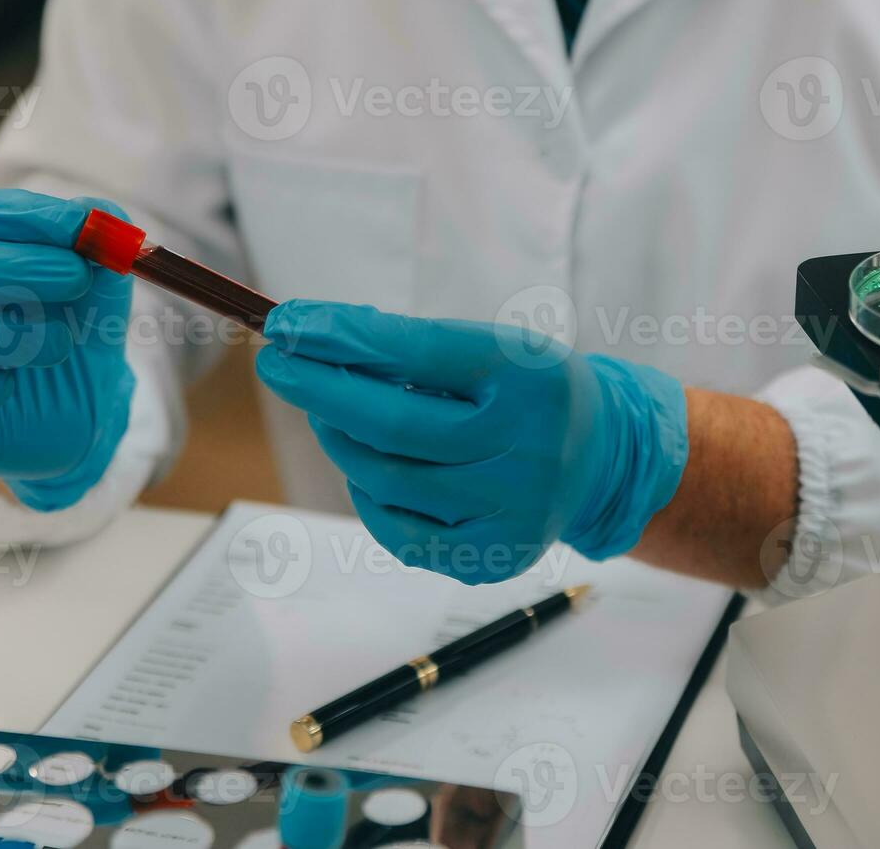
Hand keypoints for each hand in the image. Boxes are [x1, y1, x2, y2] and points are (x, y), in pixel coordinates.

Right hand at [0, 186, 133, 510]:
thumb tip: (106, 217)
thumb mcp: (93, 290)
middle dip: (13, 266)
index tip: (82, 228)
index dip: (24, 217)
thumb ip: (98, 250)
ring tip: (58, 345)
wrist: (63, 417)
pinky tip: (4, 389)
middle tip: (77, 277)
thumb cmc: (62, 331)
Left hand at [256, 301, 688, 582]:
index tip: (288, 323)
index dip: (344, 336)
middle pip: (392, 423)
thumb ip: (412, 347)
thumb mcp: (491, 349)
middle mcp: (527, 446)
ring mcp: (513, 509)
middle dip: (319, 389)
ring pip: (386, 479)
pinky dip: (367, 495)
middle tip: (277, 364)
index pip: (418, 351)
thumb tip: (311, 338)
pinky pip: (400, 532)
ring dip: (340, 440)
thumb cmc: (525, 393)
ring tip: (329, 414)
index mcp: (529, 375)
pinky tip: (365, 469)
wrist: (601, 462)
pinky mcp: (496, 556)